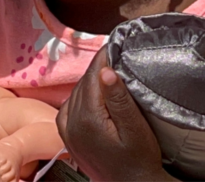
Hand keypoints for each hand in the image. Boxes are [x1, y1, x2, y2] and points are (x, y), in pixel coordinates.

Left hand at [56, 47, 167, 181]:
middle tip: (115, 54)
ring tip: (109, 71)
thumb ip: (119, 100)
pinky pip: (71, 105)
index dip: (104, 57)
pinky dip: (83, 95)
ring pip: (76, 92)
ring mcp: (65, 129)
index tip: (114, 43)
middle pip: (83, 83)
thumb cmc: (139, 160)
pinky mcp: (66, 135)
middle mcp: (70, 122)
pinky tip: (96, 93)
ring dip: (91, 81)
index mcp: (86, 118)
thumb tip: (106, 71)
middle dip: (99, 67)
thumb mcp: (135, 129)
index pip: (92, 77)